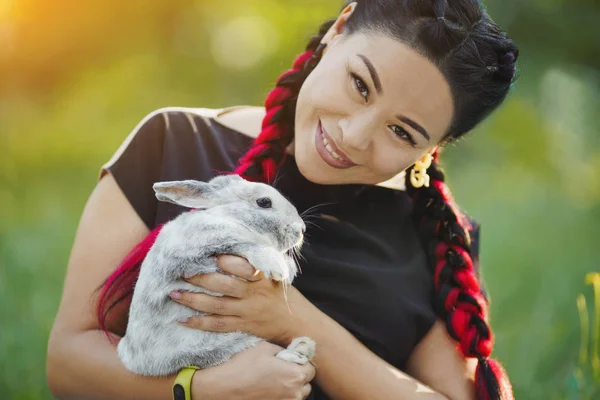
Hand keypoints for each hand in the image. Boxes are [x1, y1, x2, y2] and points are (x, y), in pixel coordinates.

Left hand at [169, 255, 308, 344]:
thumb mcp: (276, 273)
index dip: (227, 261)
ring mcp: (247, 311)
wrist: (297, 322)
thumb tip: (235, 242)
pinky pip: (218, 325)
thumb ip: (257, 261)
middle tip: (182, 272)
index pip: (245, 267)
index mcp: (264, 277)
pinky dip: (200, 323)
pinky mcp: (243, 326)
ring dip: (193, 300)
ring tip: (174, 294)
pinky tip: (183, 319)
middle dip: (201, 278)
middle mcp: (254, 294)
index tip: (211, 254)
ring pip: (217, 306)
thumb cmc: (282, 293)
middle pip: (225, 286)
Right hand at [192, 341, 314, 399]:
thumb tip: (291, 353)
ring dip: (289, 388)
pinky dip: (279, 396)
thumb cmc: (242, 365)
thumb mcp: (265, 347)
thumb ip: (284, 351)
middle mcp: (294, 393)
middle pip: (305, 384)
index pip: (311, 369)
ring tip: (272, 381)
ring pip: (296, 395)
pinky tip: (267, 390)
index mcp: (295, 374)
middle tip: (281, 370)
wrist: (222, 387)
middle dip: (297, 376)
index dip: (301, 363)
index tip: (292, 360)